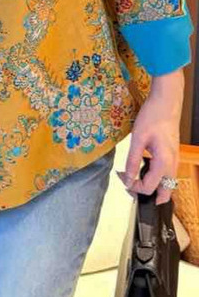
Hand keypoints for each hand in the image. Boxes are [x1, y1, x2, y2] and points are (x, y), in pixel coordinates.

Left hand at [116, 70, 183, 204]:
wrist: (166, 102)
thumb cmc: (152, 118)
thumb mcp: (138, 139)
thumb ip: (132, 161)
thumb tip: (127, 179)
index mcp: (164, 163)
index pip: (149, 188)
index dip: (133, 187)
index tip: (121, 177)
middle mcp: (173, 165)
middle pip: (164, 193)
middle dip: (147, 194)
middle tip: (130, 187)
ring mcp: (175, 161)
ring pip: (167, 185)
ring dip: (152, 186)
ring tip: (134, 178)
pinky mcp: (173, 156)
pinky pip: (167, 175)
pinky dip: (156, 178)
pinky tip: (143, 169)